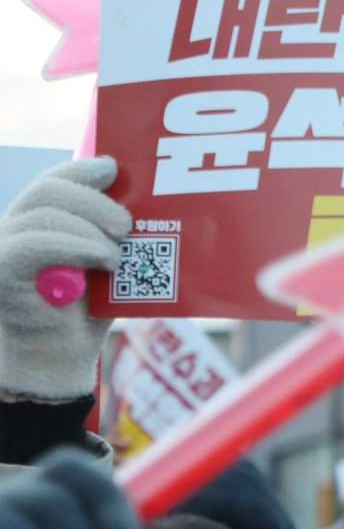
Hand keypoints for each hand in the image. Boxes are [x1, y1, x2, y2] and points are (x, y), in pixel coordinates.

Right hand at [0, 157, 130, 401]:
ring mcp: (5, 246)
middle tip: (126, 225)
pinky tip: (102, 257)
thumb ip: (113, 237)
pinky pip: (34, 244)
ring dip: (90, 229)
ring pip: (45, 214)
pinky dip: (73, 245)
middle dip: (94, 201)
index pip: (55, 180)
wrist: (58, 359)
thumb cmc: (86, 314)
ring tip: (116, 255)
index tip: (115, 168)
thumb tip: (145, 207)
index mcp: (40, 220)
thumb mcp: (106, 266)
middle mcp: (15, 226)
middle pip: (51, 190)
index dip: (83, 170)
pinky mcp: (3, 270)